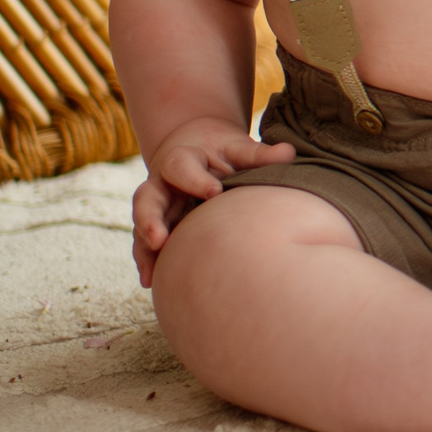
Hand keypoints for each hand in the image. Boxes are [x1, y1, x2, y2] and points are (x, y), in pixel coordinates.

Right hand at [131, 117, 295, 286]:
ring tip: (150, 274)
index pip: (181, 167)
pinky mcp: (160, 226)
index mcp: (182, 158)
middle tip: (160, 239)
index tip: (214, 192)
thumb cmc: (226, 153)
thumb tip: (289, 152)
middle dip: (150, 218)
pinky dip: (148, 262)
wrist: (201, 152)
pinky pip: (147, 244)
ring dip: (144, 249)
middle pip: (147, 198)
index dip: (195, 179)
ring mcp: (159, 207)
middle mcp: (162, 183)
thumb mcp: (239, 149)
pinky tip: (150, 282)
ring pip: (143, 226)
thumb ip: (259, 154)